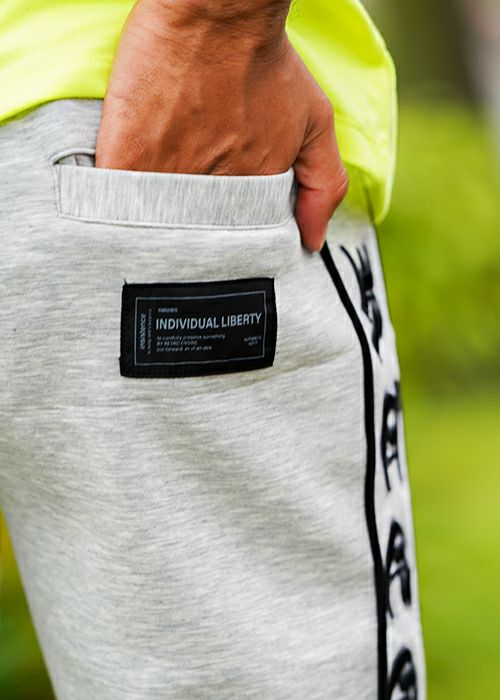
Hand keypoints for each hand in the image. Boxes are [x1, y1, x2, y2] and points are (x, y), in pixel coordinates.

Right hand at [95, 0, 347, 251]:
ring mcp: (168, 177)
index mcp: (250, 194)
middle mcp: (213, 194)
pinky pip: (116, 202)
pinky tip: (116, 207)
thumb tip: (313, 241)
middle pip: (195, 238)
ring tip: (148, 217)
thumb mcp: (315, 122)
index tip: (216, 236)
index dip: (224, 241)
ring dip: (150, 226)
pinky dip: (114, 209)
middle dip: (189, 240)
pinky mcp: (127, 157)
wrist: (217, 15)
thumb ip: (322, 185)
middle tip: (182, 224)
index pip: (235, 241)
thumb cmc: (267, 63)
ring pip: (154, 224)